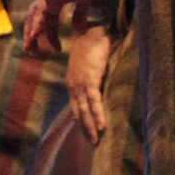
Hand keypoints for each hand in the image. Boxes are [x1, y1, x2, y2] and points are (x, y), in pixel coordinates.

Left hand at [22, 0, 96, 58]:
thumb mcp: (83, 0)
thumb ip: (80, 13)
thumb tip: (78, 28)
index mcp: (55, 5)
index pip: (50, 25)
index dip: (52, 38)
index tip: (57, 50)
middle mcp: (47, 3)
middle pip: (36, 23)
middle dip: (32, 38)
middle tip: (31, 53)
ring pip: (34, 17)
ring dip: (30, 31)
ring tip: (29, 45)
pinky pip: (40, 9)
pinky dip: (36, 21)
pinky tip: (35, 32)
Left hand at [64, 26, 112, 143]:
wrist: (92, 31)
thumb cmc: (90, 44)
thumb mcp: (87, 63)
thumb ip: (90, 74)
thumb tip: (97, 81)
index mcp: (72, 82)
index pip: (74, 106)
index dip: (80, 120)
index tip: (86, 132)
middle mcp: (73, 85)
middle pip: (78, 112)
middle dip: (84, 129)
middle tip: (92, 143)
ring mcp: (80, 83)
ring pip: (84, 110)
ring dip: (90, 127)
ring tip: (96, 141)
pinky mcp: (91, 79)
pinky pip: (94, 101)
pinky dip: (98, 114)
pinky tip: (103, 126)